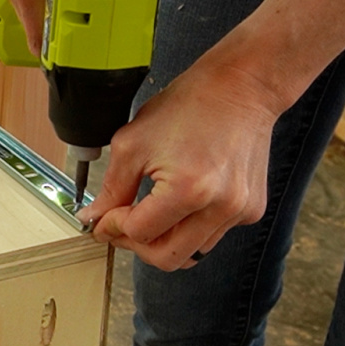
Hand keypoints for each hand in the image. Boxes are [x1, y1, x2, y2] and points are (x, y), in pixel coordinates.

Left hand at [75, 58, 284, 270]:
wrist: (242, 87)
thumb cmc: (189, 106)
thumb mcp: (133, 144)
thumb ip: (112, 189)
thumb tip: (93, 217)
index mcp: (189, 190)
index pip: (140, 233)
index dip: (113, 229)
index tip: (102, 220)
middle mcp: (220, 207)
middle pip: (166, 258)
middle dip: (136, 246)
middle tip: (120, 226)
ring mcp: (240, 211)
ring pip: (190, 253)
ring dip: (163, 240)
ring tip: (147, 212)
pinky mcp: (251, 210)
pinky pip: (210, 236)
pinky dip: (187, 229)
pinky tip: (177, 203)